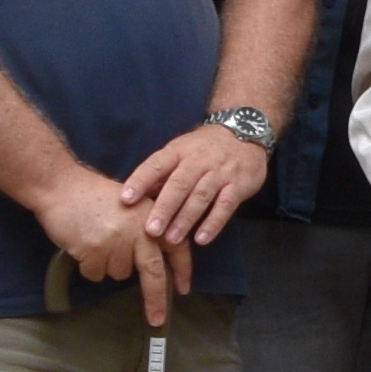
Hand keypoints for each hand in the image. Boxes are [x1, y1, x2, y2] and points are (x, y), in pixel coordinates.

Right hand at [31, 167, 173, 303]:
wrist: (61, 186)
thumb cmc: (93, 195)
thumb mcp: (132, 204)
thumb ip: (146, 228)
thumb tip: (158, 260)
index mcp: (152, 216)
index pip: (176, 247)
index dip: (182, 270)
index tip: (183, 289)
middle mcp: (139, 229)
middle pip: (153, 272)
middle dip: (156, 299)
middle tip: (157, 319)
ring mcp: (117, 241)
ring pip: (119, 274)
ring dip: (107, 265)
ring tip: (96, 240)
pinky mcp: (94, 251)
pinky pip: (96, 274)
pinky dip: (88, 266)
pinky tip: (83, 245)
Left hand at [118, 122, 269, 259]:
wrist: (245, 131)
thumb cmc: (203, 149)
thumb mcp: (181, 151)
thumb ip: (161, 174)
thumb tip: (135, 197)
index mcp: (179, 150)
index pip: (157, 164)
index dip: (141, 181)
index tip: (125, 199)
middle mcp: (199, 160)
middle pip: (180, 184)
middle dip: (165, 208)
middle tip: (151, 230)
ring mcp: (221, 172)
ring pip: (201, 196)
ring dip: (185, 219)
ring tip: (171, 239)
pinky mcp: (239, 184)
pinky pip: (226, 205)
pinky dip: (213, 223)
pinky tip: (201, 239)